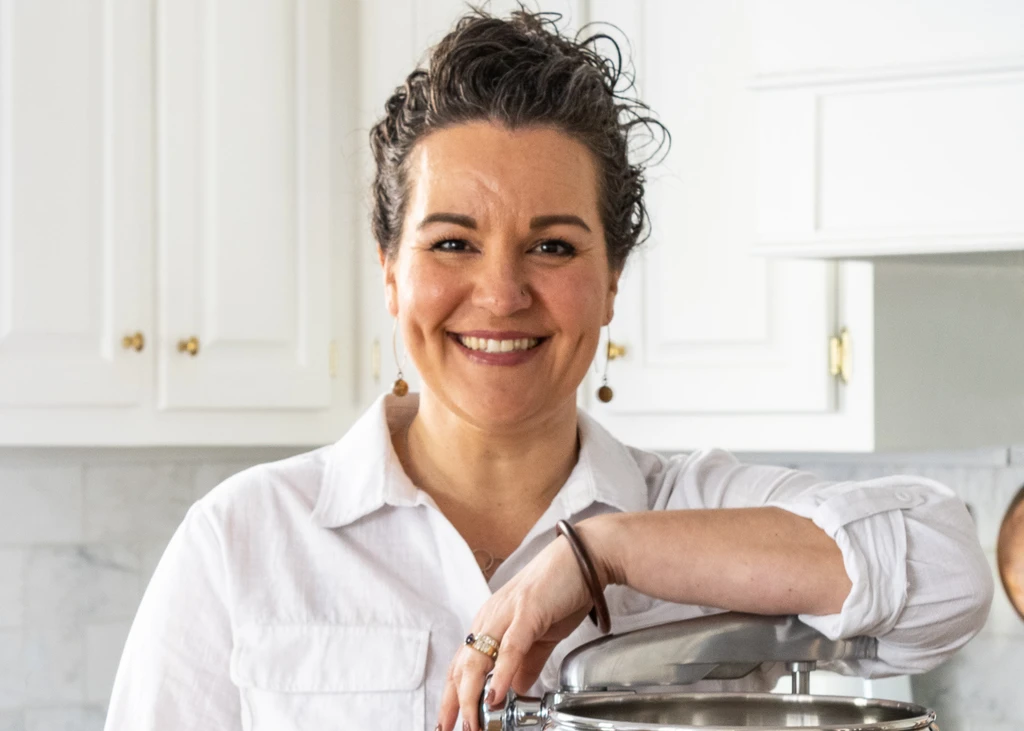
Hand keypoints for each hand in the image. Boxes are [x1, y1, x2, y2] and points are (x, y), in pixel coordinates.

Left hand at [435, 531, 598, 730]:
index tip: (448, 721)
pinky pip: (510, 647)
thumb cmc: (563, 588)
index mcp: (491, 621)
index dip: (452, 695)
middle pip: (462, 666)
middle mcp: (491, 616)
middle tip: (451, 729)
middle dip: (455, 703)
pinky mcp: (528, 611)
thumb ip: (526, 662)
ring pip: (479, 658)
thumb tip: (515, 688)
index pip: (462, 664)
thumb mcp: (540, 633)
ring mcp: (507, 613)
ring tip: (472, 722)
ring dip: (472, 695)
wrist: (587, 556)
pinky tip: (495, 694)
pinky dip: (502, 672)